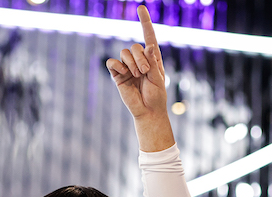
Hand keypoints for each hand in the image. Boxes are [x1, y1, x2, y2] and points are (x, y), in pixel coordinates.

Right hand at [106, 6, 166, 120]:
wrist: (147, 111)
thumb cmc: (156, 96)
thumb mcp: (158, 78)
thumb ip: (153, 62)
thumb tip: (148, 46)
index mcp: (152, 58)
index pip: (148, 36)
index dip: (145, 22)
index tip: (141, 8)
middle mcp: (139, 60)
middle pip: (135, 47)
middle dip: (140, 58)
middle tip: (144, 72)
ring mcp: (127, 67)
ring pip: (124, 53)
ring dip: (131, 64)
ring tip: (137, 76)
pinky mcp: (118, 75)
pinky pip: (112, 62)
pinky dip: (117, 65)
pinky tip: (123, 73)